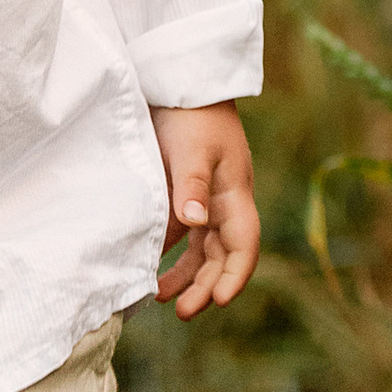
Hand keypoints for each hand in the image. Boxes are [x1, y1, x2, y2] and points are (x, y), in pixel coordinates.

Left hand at [151, 103, 259, 320]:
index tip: (219, 303)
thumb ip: (192, 186)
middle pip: (221, 255)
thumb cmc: (193, 114)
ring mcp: (205, 197)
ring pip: (201, 248)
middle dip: (206, 286)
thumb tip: (196, 223)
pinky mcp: (184, 189)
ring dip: (186, 274)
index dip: (234, 277)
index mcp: (235, 195)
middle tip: (181, 312)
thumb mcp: (193, 150)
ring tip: (159, 296)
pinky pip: (182, 232)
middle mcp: (224, 202)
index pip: (242, 246)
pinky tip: (149, 266)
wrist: (183, 79)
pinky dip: (169, 251)